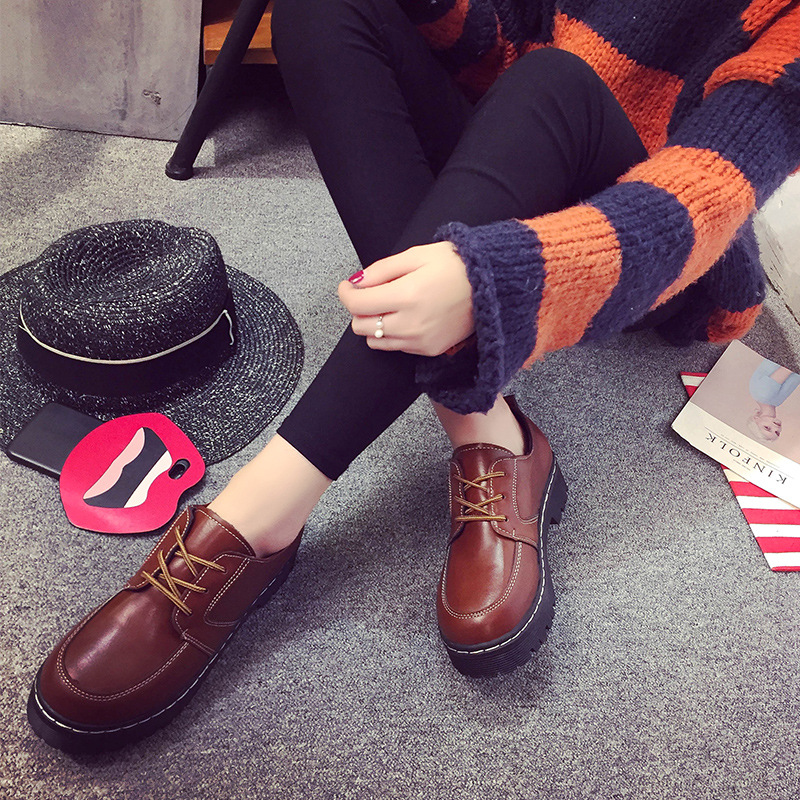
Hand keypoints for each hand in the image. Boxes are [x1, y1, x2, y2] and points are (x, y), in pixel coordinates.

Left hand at [337, 242, 473, 356]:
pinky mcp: (429, 350)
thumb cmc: (456, 265)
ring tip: (392, 305)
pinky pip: (397, 346)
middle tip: (373, 293)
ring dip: (375, 323)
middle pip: (361, 326)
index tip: (348, 286)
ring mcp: (420, 341)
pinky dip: (394, 333)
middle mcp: (411, 324)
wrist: (492, 286)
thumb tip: (356, 283)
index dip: (346, 293)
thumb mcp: (416, 255)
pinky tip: (409, 316)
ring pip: (375, 340)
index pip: (357, 304)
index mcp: (407, 295)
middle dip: (361, 309)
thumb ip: (382, 270)